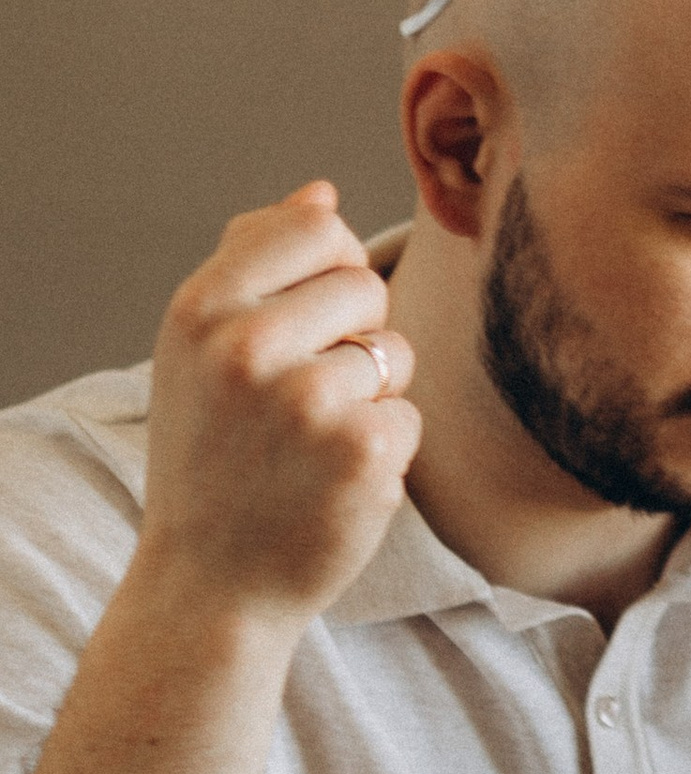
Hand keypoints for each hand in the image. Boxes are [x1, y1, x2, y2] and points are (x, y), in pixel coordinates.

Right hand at [134, 184, 417, 622]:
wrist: (209, 582)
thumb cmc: (210, 455)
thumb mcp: (196, 350)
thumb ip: (252, 261)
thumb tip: (323, 190)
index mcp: (202, 307)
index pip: (317, 226)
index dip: (330, 268)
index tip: (304, 321)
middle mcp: (248, 345)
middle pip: (365, 285)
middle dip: (354, 336)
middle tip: (300, 400)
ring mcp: (308, 399)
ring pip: (395, 352)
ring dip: (372, 396)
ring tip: (312, 443)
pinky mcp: (364, 451)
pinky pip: (411, 414)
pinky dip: (385, 450)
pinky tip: (333, 482)